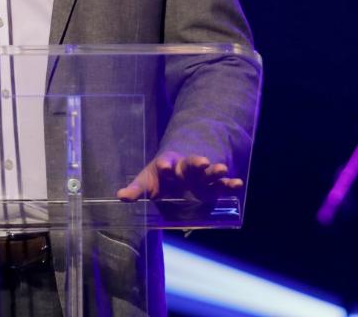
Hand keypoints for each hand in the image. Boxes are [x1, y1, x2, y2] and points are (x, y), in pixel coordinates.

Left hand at [115, 152, 242, 202]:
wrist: (176, 173)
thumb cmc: (158, 180)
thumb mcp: (146, 183)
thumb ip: (136, 190)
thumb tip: (120, 197)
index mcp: (166, 166)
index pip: (165, 164)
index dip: (165, 166)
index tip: (165, 166)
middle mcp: (184, 169)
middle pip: (190, 164)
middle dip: (196, 162)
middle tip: (203, 161)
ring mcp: (198, 176)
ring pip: (207, 172)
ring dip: (215, 170)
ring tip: (222, 168)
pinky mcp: (209, 186)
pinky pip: (220, 184)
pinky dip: (229, 184)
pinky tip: (237, 183)